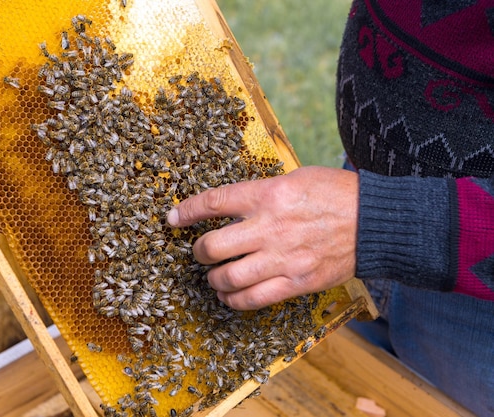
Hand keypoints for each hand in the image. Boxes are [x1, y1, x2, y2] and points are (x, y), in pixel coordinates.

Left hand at [167, 166, 358, 309]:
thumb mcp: (294, 179)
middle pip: (212, 246)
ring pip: (228, 277)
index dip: (187, 211)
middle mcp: (270, 227)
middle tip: (202, 251)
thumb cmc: (335, 194)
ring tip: (215, 275)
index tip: (173, 218)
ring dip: (214, 278)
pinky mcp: (295, 282)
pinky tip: (230, 294)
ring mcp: (282, 258)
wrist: (375, 223)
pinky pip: (253, 299)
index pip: (214, 202)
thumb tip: (229, 205)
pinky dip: (233, 300)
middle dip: (199, 251)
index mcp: (268, 195)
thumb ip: (259, 193)